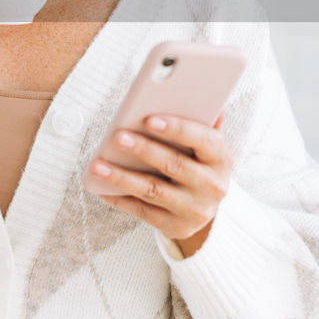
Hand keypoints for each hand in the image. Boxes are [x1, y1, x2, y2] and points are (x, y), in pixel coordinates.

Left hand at [90, 112, 232, 258]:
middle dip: (143, 149)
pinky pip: (142, 212)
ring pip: (153, 191)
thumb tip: (194, 91)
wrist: (206, 208)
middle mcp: (213, 186)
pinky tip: (100, 187)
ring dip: (122, 177)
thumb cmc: (199, 164)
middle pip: (174, 165)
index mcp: (221, 159)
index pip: (203, 140)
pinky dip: (119, 198)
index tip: (149, 118)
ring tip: (97, 165)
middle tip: (117, 136)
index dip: (177, 129)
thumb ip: (200, 120)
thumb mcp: (206, 144)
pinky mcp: (176, 227)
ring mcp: (195, 210)